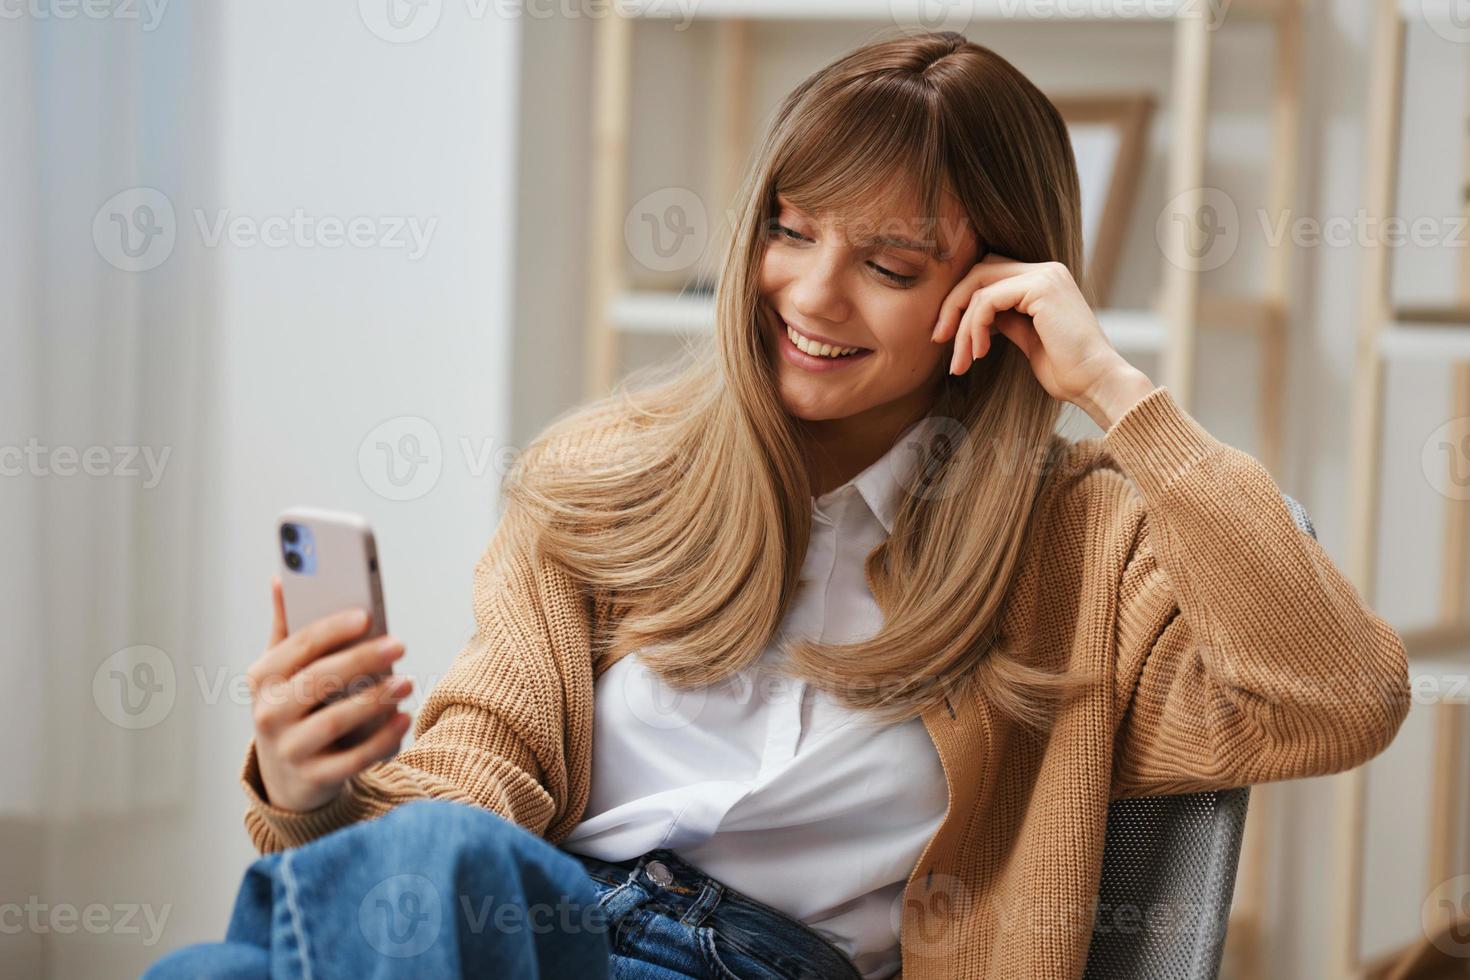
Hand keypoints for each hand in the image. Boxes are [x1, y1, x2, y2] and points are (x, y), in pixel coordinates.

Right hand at [246, 576, 413, 811]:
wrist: (285, 777)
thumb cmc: (292, 707)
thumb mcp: (281, 671)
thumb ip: (286, 627)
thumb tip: (281, 577)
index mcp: (262, 679)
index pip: (298, 647)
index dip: (332, 629)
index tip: (366, 615)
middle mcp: (268, 714)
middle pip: (318, 681)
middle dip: (360, 660)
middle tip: (398, 644)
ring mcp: (288, 749)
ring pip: (334, 721)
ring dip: (374, 699)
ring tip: (406, 680)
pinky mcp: (313, 778)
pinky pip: (351, 760)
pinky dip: (380, 740)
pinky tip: (404, 719)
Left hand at [931, 253, 1157, 429]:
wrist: (1096, 383)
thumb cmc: (1066, 371)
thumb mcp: (1027, 339)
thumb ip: (1006, 320)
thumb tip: (977, 316)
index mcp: (1043, 280)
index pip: (988, 276)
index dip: (962, 303)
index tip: (947, 337)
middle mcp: (1045, 270)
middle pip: (978, 273)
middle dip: (952, 307)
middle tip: (938, 339)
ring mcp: (1044, 275)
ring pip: (979, 287)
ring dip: (962, 327)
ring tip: (961, 362)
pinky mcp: (1040, 288)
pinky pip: (987, 300)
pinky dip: (975, 327)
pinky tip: (979, 353)